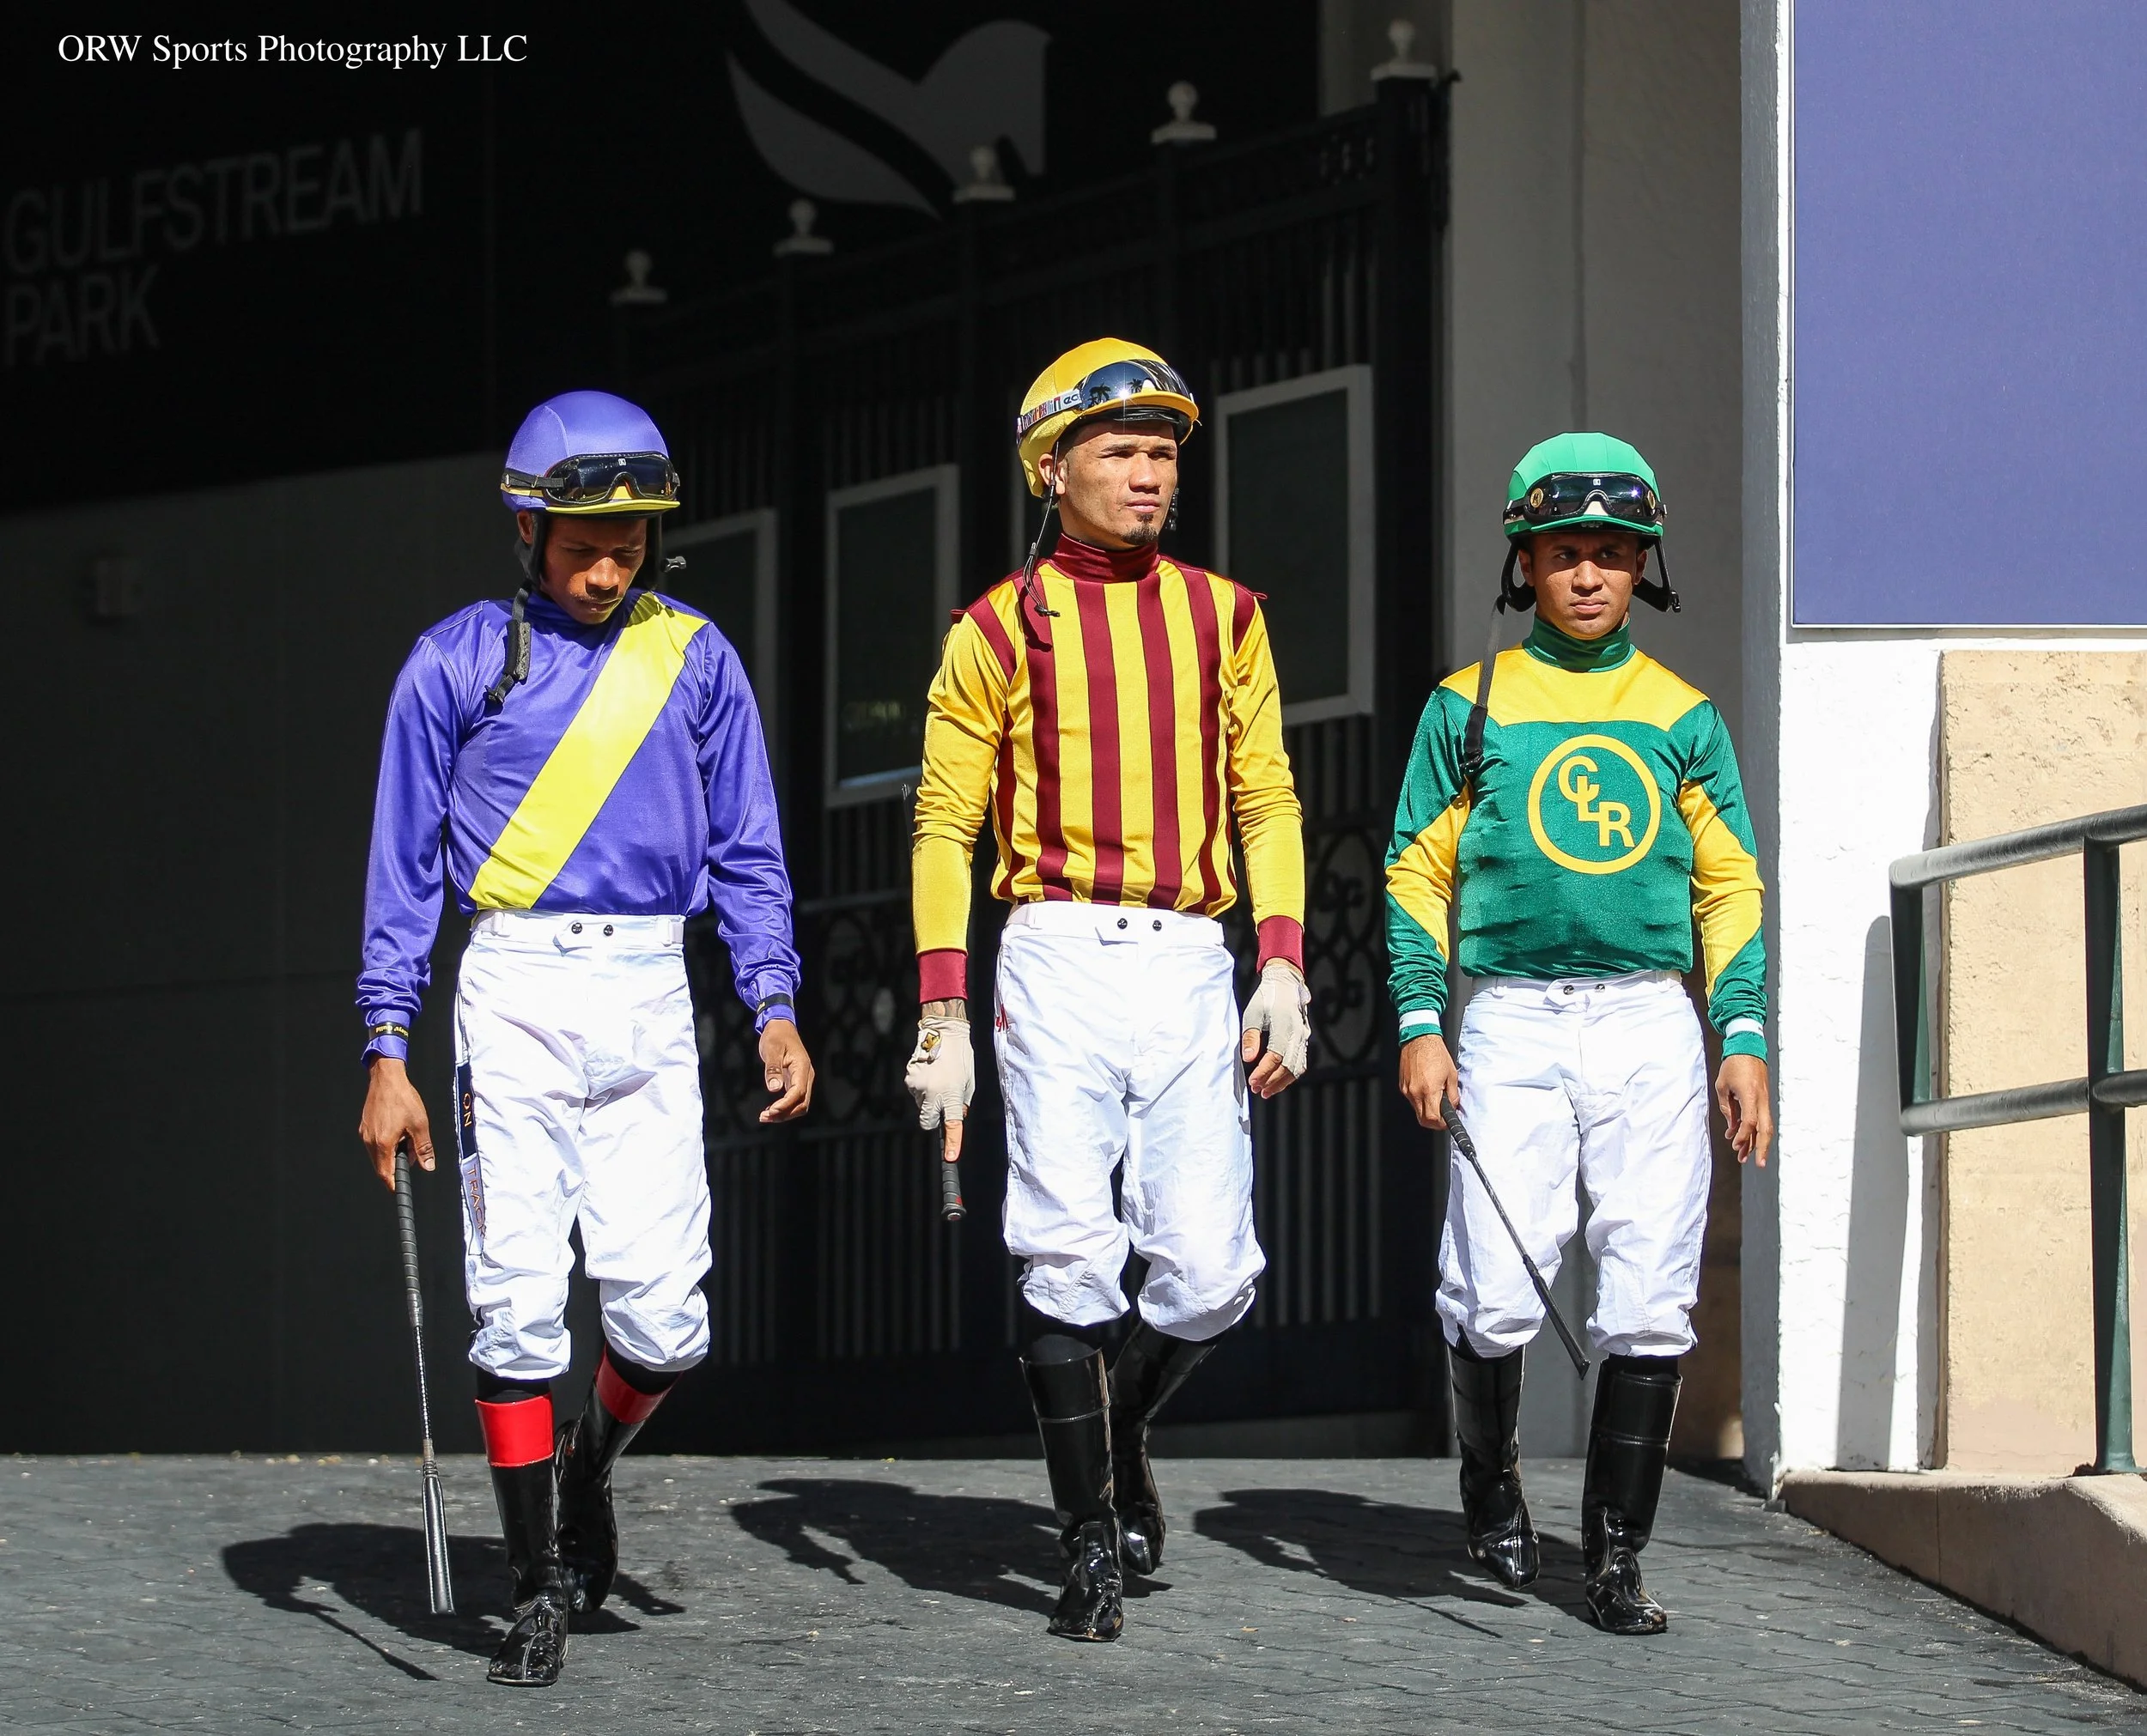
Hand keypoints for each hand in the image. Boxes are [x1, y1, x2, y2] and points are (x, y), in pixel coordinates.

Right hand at [359, 1057, 433, 1191]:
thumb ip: (423, 1148)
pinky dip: (387, 1144)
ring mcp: (365, 1134)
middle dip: (398, 1164)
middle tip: (413, 1151)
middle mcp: (370, 1141)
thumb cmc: (403, 1098)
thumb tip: (428, 1166)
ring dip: (393, 1153)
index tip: (401, 1189)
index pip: (385, 1174)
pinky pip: (375, 1144)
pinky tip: (398, 1130)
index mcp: (383, 1143)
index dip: (394, 1184)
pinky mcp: (364, 1127)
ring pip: (378, 1155)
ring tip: (407, 1136)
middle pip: (381, 1166)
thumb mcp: (420, 1124)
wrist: (386, 1078)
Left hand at [759, 1018, 814, 1122]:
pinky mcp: (796, 1081)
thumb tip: (774, 1089)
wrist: (781, 1027)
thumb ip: (773, 1068)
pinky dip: (784, 1108)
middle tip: (764, 1117)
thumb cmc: (776, 1036)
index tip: (771, 1111)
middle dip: (785, 1113)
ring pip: (799, 1104)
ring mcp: (802, 1079)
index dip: (786, 1104)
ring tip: (764, 1116)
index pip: (798, 1092)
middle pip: (802, 1103)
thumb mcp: (771, 1049)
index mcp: (802, 1067)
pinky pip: (794, 1100)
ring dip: (784, 1113)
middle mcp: (806, 1076)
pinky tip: (770, 1110)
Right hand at [905, 1004, 974, 1157]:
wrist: (943, 1032)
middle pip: (927, 1122)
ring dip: (928, 1099)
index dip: (952, 1143)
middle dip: (933, 1119)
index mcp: (952, 1095)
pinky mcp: (908, 1078)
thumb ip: (961, 1103)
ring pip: (920, 1105)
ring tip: (937, 1079)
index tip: (950, 1157)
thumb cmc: (961, 1057)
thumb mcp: (969, 1082)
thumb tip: (955, 1116)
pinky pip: (914, 1091)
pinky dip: (921, 1088)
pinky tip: (929, 1073)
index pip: (952, 1125)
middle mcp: (932, 1093)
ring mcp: (917, 1086)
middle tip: (941, 1106)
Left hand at [1240, 960, 1310, 1098]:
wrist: (1286, 983)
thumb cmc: (1266, 998)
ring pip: (1297, 1067)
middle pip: (1288, 1066)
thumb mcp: (1253, 1014)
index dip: (1263, 1072)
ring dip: (1282, 1081)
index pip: (1275, 1057)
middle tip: (1257, 1090)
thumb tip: (1248, 1059)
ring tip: (1267, 1091)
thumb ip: (1251, 1037)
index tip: (1252, 1081)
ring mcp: (1304, 1037)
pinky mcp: (1304, 1039)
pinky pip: (1301, 1061)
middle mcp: (1297, 1034)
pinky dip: (1291, 1074)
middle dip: (1272, 1081)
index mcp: (1283, 1027)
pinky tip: (1279, 1080)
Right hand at [1399, 1032, 1458, 1129]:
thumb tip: (1453, 1106)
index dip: (1441, 1124)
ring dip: (1426, 1109)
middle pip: (1422, 1119)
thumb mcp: (1452, 1075)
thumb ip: (1453, 1094)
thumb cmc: (1435, 1053)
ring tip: (1435, 1097)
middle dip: (1433, 1121)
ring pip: (1416, 1110)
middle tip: (1442, 1116)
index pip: (1433, 1119)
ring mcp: (1406, 1089)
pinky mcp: (1402, 1085)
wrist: (1419, 1039)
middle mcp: (1415, 1092)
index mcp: (1429, 1090)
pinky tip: (1426, 1089)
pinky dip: (1420, 1099)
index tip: (1446, 1122)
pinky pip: (1411, 1099)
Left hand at [1716, 1054, 1771, 1165]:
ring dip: (1757, 1143)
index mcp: (1750, 1096)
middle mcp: (1761, 1100)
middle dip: (1761, 1148)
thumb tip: (1732, 1126)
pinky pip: (1761, 1119)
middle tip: (1757, 1164)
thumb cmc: (1733, 1065)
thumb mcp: (1722, 1086)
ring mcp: (1765, 1100)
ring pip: (1766, 1126)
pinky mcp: (1763, 1099)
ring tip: (1746, 1157)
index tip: (1735, 1145)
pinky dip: (1754, 1131)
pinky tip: (1742, 1139)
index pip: (1750, 1122)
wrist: (1748, 1048)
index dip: (1743, 1136)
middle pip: (1765, 1129)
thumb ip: (1727, 1108)